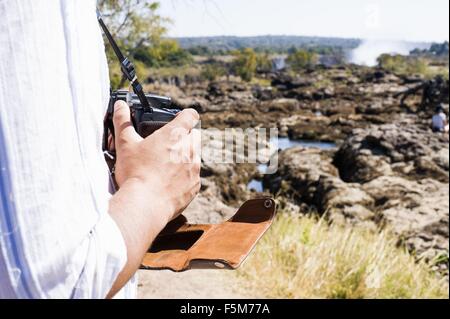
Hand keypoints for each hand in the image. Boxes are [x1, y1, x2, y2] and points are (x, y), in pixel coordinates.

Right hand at [112, 100, 200, 222]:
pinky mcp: (195, 185)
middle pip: (195, 135)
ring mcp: (195, 168)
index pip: (190, 116)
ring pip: (196, 156)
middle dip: (185, 137)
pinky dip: (185, 176)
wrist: (145, 204)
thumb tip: (120, 106)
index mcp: (174, 135)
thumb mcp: (125, 144)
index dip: (185, 115)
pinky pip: (194, 176)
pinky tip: (170, 182)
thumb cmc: (135, 173)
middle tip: (168, 145)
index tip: (179, 119)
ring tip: (167, 166)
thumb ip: (122, 121)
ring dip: (185, 157)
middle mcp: (189, 149)